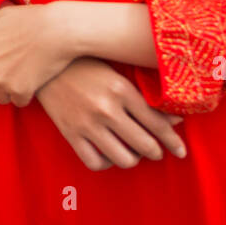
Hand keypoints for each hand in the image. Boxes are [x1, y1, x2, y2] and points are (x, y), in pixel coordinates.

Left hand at [0, 3, 75, 105]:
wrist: (59, 29)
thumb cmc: (32, 20)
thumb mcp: (0, 17)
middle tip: (11, 73)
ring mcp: (2, 79)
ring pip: (0, 97)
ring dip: (10, 91)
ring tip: (23, 75)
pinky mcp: (20, 90)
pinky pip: (18, 102)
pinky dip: (26, 95)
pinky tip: (34, 81)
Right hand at [37, 58, 186, 170]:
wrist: (44, 62)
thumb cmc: (84, 65)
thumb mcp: (117, 75)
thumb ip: (145, 97)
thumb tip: (176, 119)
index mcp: (122, 90)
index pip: (158, 124)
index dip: (174, 141)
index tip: (181, 151)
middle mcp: (107, 109)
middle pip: (145, 145)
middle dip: (156, 152)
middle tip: (155, 150)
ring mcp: (87, 123)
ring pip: (124, 159)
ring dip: (133, 158)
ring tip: (130, 150)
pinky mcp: (70, 133)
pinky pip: (95, 162)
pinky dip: (106, 163)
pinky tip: (107, 153)